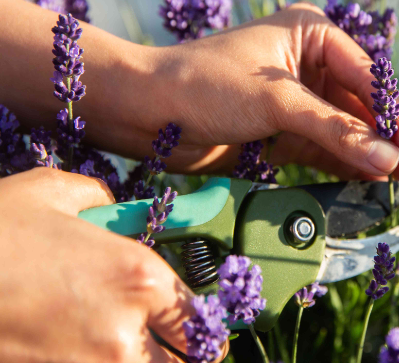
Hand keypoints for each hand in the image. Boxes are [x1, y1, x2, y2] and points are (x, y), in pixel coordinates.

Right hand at [0, 168, 224, 361]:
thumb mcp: (54, 192)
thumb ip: (102, 201)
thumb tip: (113, 208)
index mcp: (139, 278)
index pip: (199, 320)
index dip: (203, 326)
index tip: (198, 329)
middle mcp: (123, 332)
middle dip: (185, 356)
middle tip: (172, 347)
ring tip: (129, 349)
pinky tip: (85, 351)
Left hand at [150, 3, 398, 202]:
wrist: (144, 111)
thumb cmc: (203, 83)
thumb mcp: (275, 101)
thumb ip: (334, 130)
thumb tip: (388, 161)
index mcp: (314, 35)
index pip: (369, 81)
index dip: (396, 122)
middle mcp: (311, 64)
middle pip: (365, 110)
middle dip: (394, 146)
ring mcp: (300, 101)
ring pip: (350, 133)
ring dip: (378, 162)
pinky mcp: (286, 132)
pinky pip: (328, 151)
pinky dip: (350, 169)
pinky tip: (376, 186)